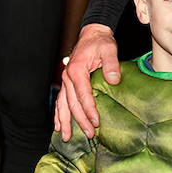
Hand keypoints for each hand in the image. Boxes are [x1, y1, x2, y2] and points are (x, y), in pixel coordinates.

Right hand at [56, 23, 120, 140]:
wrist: (92, 34)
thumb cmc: (101, 42)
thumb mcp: (109, 49)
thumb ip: (111, 64)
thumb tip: (113, 80)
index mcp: (77, 70)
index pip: (83, 95)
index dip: (89, 110)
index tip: (96, 122)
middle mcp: (68, 77)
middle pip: (72, 103)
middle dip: (80, 120)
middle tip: (90, 134)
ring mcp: (66, 80)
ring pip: (63, 104)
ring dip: (65, 121)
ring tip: (66, 137)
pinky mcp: (67, 82)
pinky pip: (61, 101)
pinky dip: (58, 114)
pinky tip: (58, 125)